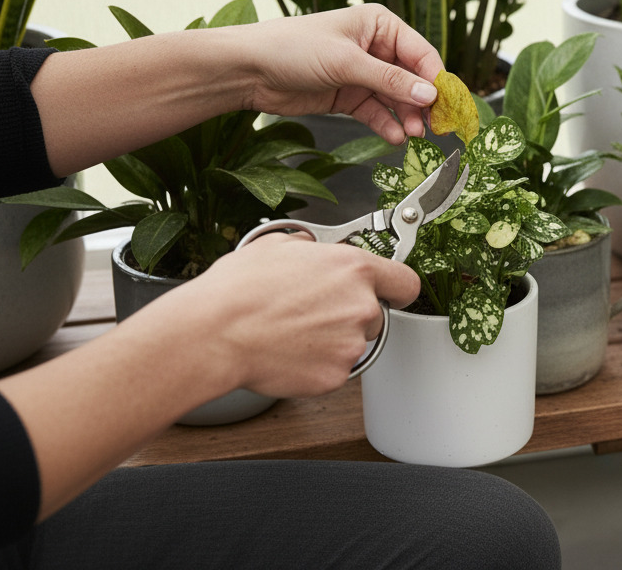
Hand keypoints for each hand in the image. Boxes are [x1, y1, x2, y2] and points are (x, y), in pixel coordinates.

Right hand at [158, 234, 420, 398]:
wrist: (215, 333)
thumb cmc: (239, 289)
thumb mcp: (280, 246)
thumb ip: (314, 250)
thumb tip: (315, 251)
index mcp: (354, 268)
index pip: (406, 281)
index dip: (396, 289)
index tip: (390, 293)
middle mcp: (361, 306)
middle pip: (374, 315)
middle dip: (349, 316)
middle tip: (310, 313)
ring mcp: (351, 344)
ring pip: (353, 343)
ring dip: (331, 341)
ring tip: (291, 332)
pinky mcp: (336, 376)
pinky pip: (334, 370)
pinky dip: (315, 366)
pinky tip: (287, 353)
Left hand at [239, 3, 443, 144]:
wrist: (249, 70)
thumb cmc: (293, 48)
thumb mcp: (346, 62)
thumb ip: (390, 80)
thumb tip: (429, 95)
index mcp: (379, 25)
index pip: (421, 52)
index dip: (435, 79)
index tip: (446, 104)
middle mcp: (375, 47)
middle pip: (412, 78)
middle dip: (422, 103)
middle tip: (433, 127)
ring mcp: (363, 73)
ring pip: (396, 98)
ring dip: (406, 117)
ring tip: (413, 135)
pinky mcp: (349, 96)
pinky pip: (377, 112)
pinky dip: (387, 125)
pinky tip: (394, 137)